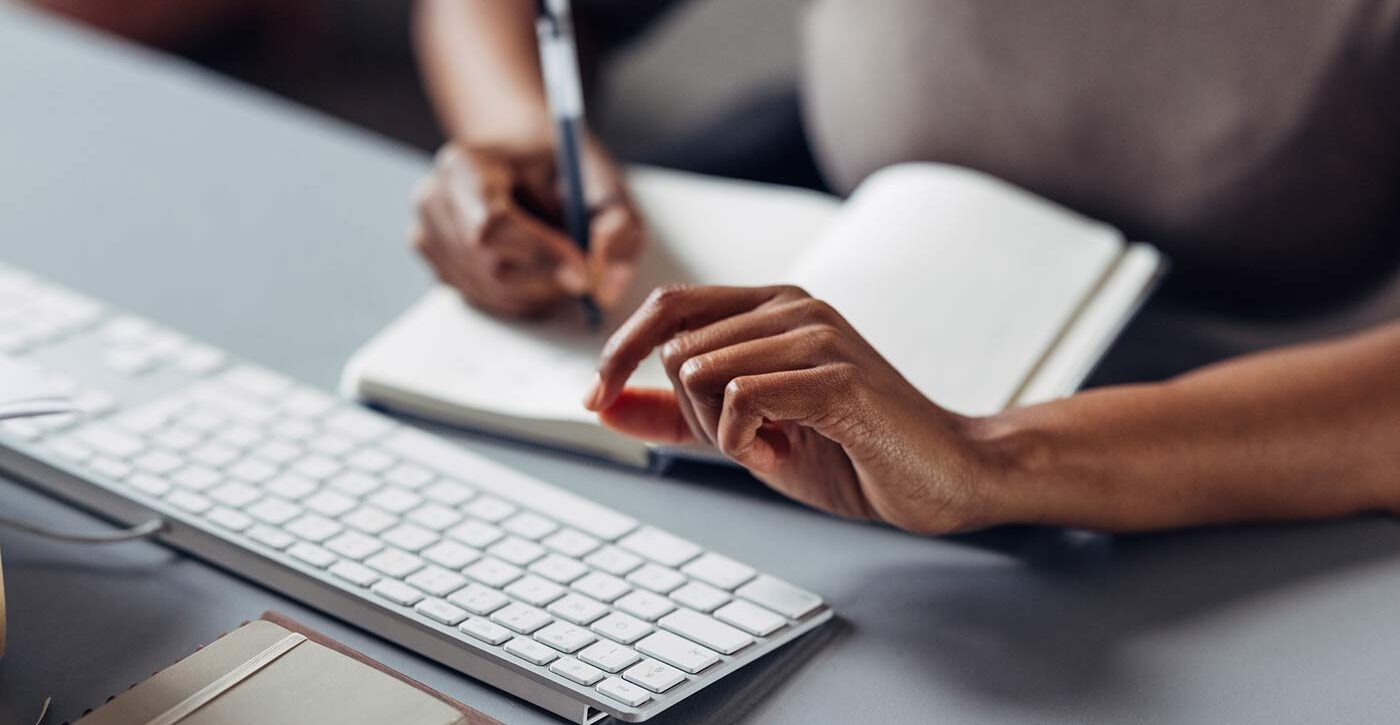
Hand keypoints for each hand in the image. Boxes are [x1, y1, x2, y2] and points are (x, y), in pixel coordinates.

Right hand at [411, 141, 645, 317]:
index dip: (541, 257)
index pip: (492, 225)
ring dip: (541, 293)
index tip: (586, 273)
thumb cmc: (560, 166)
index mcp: (465, 164)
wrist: (519, 156)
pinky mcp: (436, 265)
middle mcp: (434, 200)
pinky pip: (485, 301)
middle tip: (587, 275)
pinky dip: (524, 297)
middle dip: (549, 281)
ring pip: (492, 293)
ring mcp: (427, 235)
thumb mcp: (602, 181)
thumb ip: (616, 226)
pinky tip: (538, 269)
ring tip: (565, 263)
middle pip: (492, 268)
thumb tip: (604, 288)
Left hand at [583, 285, 1012, 533]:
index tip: (598, 398)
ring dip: (722, 432)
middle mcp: (793, 305)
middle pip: (677, 350)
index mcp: (773, 306)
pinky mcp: (834, 377)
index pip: (669, 305)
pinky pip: (740, 399)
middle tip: (752, 442)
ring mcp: (816, 336)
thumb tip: (603, 403)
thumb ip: (678, 414)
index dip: (620, 351)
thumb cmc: (853, 451)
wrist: (945, 476)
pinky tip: (787, 450)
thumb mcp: (748, 433)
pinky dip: (745, 442)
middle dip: (692, 414)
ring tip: (778, 445)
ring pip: (700, 373)